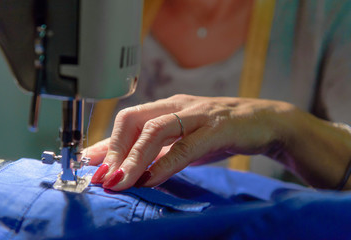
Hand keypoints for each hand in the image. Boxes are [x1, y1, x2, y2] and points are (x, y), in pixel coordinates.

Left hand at [86, 94, 295, 190]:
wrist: (264, 122)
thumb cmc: (220, 132)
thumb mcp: (183, 141)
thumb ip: (157, 151)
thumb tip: (126, 167)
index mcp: (167, 108)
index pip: (126, 120)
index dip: (105, 143)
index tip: (87, 165)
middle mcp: (178, 106)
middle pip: (133, 120)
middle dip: (113, 150)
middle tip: (101, 177)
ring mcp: (198, 115)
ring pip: (156, 130)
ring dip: (133, 158)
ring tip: (118, 181)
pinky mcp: (218, 127)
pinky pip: (187, 145)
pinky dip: (166, 163)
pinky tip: (151, 178)